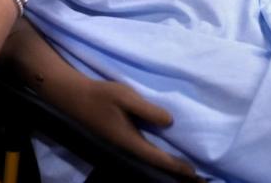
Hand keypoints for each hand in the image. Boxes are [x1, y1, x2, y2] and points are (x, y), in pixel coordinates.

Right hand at [71, 81, 198, 180]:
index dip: (175, 165)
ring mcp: (123, 144)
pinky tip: (166, 150)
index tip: (193, 172)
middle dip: (174, 169)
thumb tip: (170, 122)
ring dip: (167, 163)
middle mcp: (127, 147)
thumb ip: (147, 110)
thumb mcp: (126, 97)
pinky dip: (158, 154)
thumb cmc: (101, 96)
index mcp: (130, 141)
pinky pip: (144, 150)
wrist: (75, 97)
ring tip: (185, 167)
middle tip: (196, 176)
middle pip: (155, 162)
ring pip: (150, 157)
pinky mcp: (121, 138)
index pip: (157, 157)